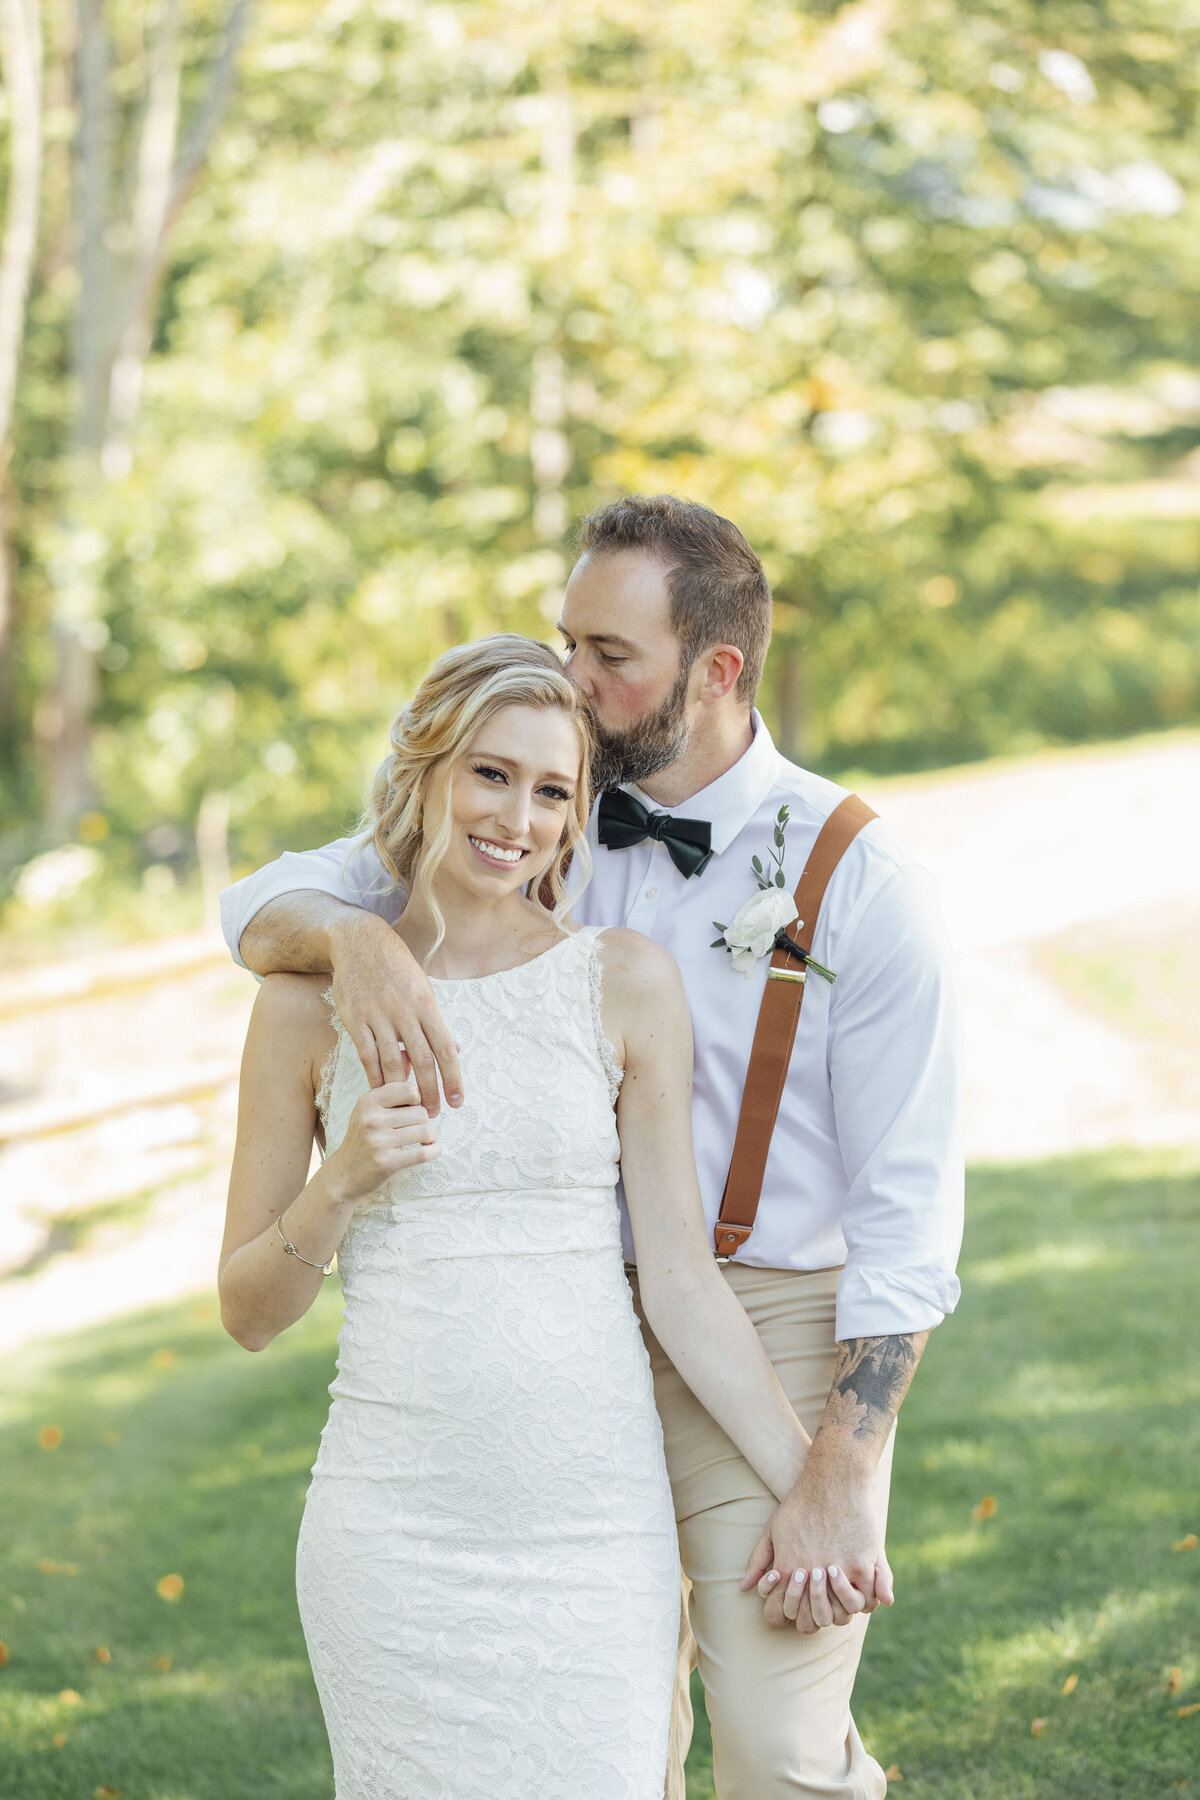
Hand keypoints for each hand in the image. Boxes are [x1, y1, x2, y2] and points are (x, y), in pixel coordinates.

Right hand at [323, 1075, 440, 1203]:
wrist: (345, 1174)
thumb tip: (408, 1053)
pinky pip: (425, 1153)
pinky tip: (430, 1150)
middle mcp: (371, 1119)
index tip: (411, 1109)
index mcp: (368, 1101)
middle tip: (415, 1129)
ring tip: (423, 1140)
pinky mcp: (386, 1163)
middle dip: (423, 1121)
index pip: (410, 1089)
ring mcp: (377, 1141)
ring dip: (430, 1137)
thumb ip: (390, 1087)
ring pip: (425, 1131)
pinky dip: (434, 1151)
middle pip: (421, 1112)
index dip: (417, 1100)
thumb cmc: (363, 1137)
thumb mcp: (369, 1109)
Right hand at [331, 914, 462, 1113]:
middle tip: (434, 1115)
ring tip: (409, 1108)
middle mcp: (405, 1012)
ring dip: (402, 1089)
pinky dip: (374, 1076)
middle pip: (422, 1060)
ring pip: (392, 1062)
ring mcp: (378, 1016)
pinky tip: (381, 1092)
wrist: (359, 942)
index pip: (446, 1048)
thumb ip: (435, 1021)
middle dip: (430, 1091)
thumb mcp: (423, 988)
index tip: (457, 1101)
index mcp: (426, 1004)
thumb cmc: (396, 966)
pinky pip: (367, 1055)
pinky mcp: (356, 1019)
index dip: (453, 1078)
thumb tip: (456, 1050)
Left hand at [739, 1466, 892, 1633]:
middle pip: (813, 1622)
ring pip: (841, 1615)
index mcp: (786, 1570)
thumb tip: (744, 1588)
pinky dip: (864, 1598)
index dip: (789, 1618)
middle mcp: (810, 1576)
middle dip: (816, 1618)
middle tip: (821, 1606)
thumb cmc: (800, 1504)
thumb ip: (758, 1561)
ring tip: (840, 1597)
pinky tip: (860, 1586)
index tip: (798, 1610)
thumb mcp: (772, 1529)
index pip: (783, 1615)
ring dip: (841, 1610)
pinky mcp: (862, 1564)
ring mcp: (838, 1572)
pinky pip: (865, 1599)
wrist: (833, 1480)